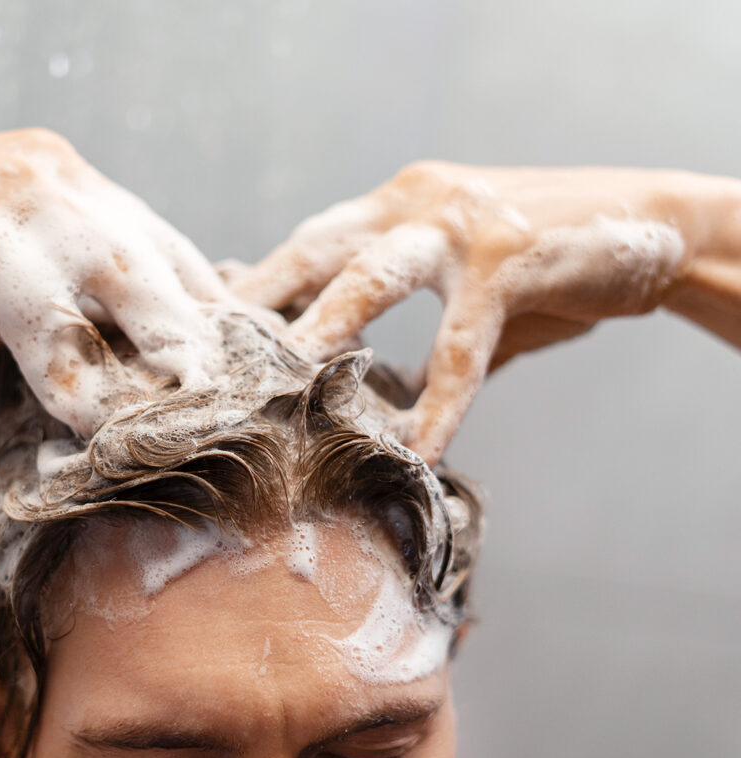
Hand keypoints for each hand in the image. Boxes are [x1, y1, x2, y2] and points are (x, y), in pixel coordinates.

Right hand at [0, 129, 240, 435]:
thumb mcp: (3, 296)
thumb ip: (58, 333)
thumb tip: (104, 404)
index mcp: (87, 196)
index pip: (172, 256)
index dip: (215, 315)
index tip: (248, 372)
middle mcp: (70, 183)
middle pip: (162, 263)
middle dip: (204, 336)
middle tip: (241, 401)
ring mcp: (23, 192)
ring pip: (114, 273)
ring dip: (157, 344)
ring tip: (188, 409)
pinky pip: (30, 298)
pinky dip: (59, 359)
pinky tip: (83, 413)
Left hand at [227, 161, 739, 462]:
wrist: (655, 225)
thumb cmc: (546, 263)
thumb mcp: (462, 278)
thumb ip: (408, 311)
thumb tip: (344, 369)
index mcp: (396, 206)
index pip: (311, 244)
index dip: (259, 286)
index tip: (209, 332)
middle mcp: (417, 204)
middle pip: (318, 248)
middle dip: (260, 299)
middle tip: (206, 350)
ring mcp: (463, 225)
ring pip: (374, 278)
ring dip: (322, 328)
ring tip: (280, 379)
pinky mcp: (512, 260)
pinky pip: (465, 344)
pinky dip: (442, 401)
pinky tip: (422, 448)